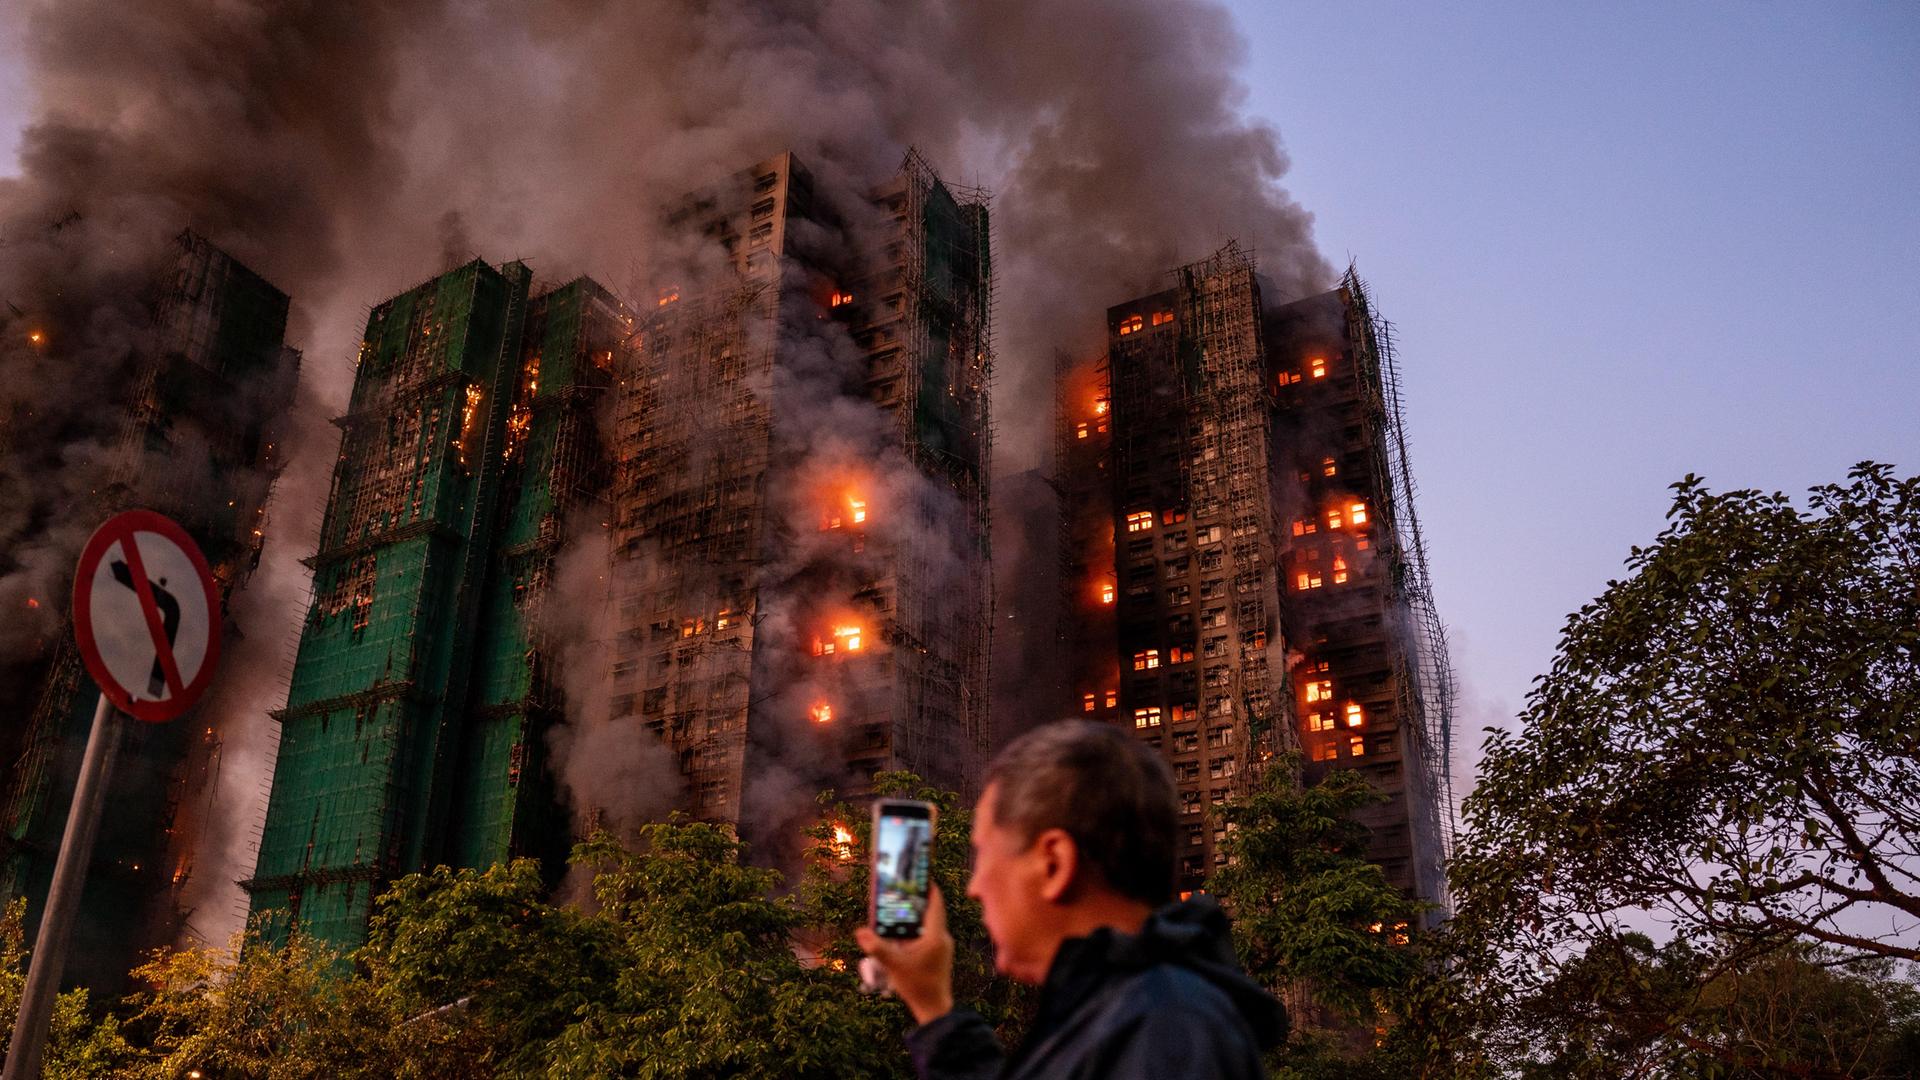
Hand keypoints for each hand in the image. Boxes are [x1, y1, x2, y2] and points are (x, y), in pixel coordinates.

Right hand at [855, 885, 954, 1024]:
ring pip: (929, 922)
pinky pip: (929, 933)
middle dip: (917, 899)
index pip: (936, 903)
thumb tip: (860, 932)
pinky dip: (917, 927)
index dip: (928, 887)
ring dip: (916, 914)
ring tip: (899, 906)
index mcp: (935, 935)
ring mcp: (942, 946)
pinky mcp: (939, 953)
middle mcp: (942, 937)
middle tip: (902, 889)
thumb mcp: (894, 965)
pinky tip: (902, 931)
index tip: (918, 875)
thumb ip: (877, 947)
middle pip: (931, 910)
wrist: (933, 1007)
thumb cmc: (916, 985)